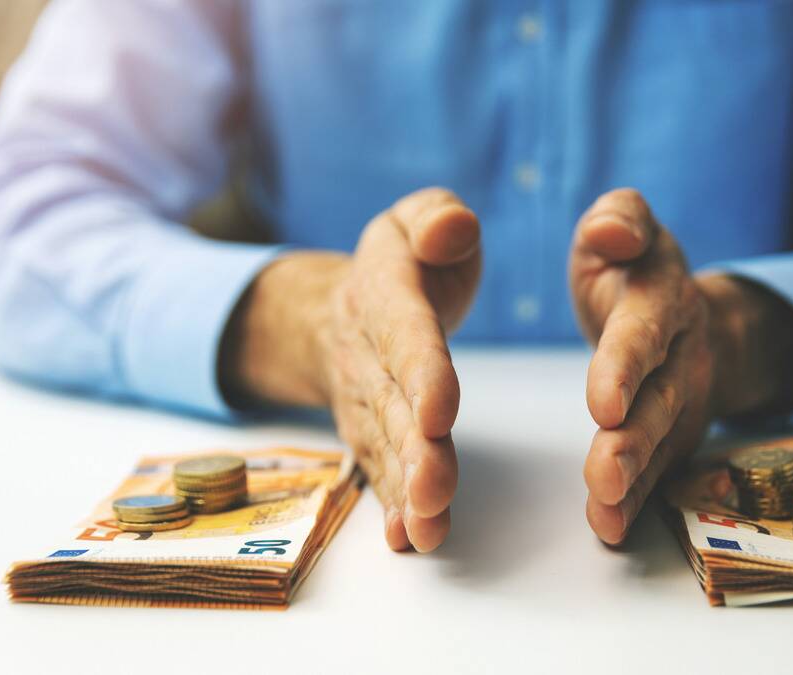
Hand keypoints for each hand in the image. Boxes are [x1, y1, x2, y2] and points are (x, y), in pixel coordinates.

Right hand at [222, 188, 480, 551]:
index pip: (405, 334)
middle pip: (392, 404)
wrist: (339, 310)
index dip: (421, 373)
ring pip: (384, 446)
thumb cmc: (403, 262)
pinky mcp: (370, 434)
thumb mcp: (417, 218)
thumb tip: (453, 230)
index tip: (440, 412)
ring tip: (427, 527)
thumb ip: (438, 218)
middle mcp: (368, 353)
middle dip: (413, 450)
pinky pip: (378, 470)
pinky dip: (390, 505)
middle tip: (434, 490)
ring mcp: (365, 400)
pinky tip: (408, 538)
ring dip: (404, 489)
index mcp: (387, 294)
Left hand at [569, 189, 792, 544]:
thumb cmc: (634, 266)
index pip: (644, 332)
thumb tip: (611, 231)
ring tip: (606, 511)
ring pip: (661, 443)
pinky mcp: (674, 436)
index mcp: (663, 297)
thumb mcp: (625, 224)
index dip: (625, 367)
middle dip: (633, 441)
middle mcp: (682, 354)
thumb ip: (619, 219)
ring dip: (635, 480)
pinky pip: (658, 471)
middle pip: (660, 400)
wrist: (685, 311)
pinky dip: (637, 501)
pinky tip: (610, 526)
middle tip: (604, 475)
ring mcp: (684, 400)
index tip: (603, 403)